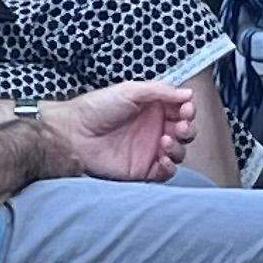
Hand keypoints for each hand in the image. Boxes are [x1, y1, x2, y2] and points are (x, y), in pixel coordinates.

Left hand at [40, 81, 196, 183]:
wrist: (73, 133)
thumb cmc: (96, 108)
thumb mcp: (129, 91)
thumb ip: (160, 91)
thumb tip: (188, 93)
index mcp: (152, 108)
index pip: (181, 110)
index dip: (188, 110)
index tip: (187, 109)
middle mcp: (153, 129)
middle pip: (184, 131)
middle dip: (188, 129)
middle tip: (180, 126)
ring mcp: (149, 150)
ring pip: (178, 152)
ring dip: (179, 147)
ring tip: (165, 140)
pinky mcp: (142, 169)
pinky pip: (166, 172)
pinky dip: (170, 167)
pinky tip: (163, 159)